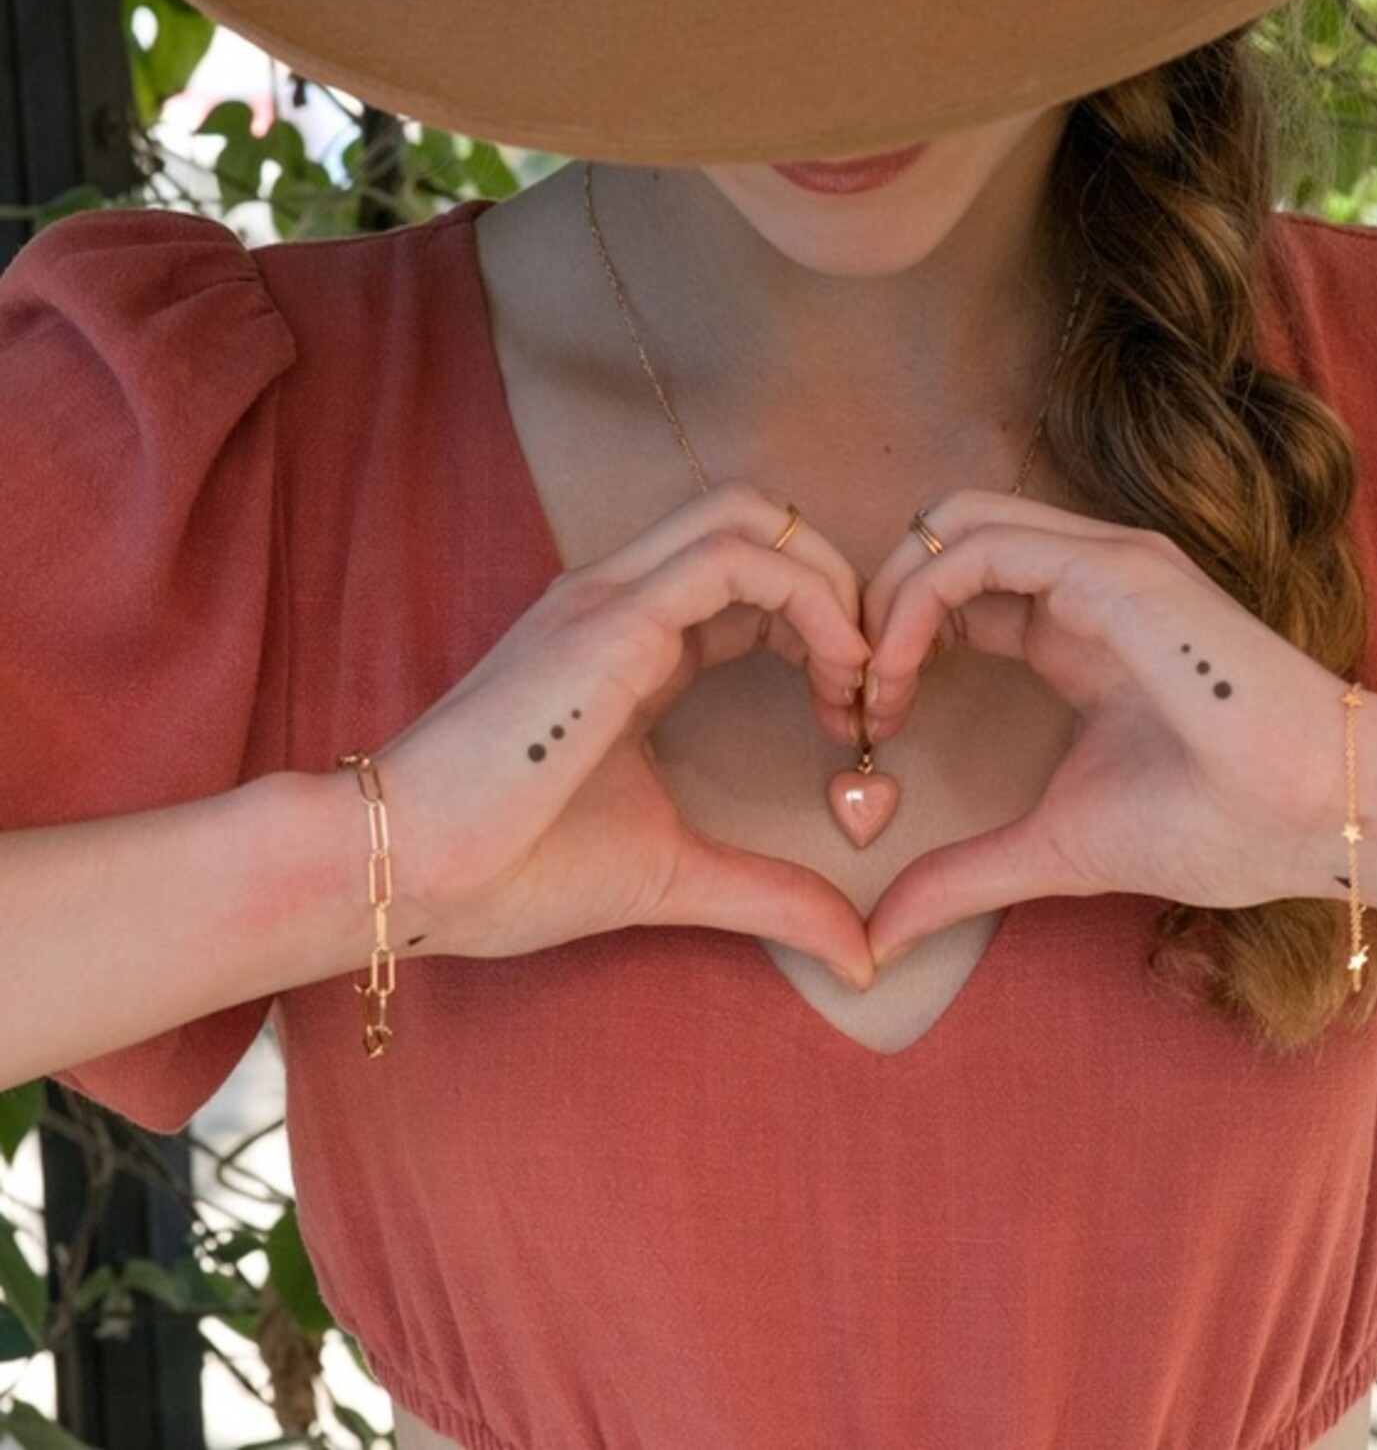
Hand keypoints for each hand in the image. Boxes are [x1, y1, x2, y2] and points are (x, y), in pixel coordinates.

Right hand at [377, 483, 876, 986]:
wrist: (406, 869)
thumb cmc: (516, 869)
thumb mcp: (674, 873)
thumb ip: (770, 894)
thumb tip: (860, 956)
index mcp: (632, 640)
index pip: (751, 580)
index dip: (822, 627)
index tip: (853, 714)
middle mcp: (622, 597)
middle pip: (761, 523)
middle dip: (840, 586)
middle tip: (871, 683)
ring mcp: (611, 597)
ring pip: (754, 519)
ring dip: (832, 586)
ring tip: (857, 679)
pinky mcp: (610, 619)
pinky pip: (737, 560)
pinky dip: (810, 599)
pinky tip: (835, 673)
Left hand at [858, 491, 1352, 966]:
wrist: (1320, 815)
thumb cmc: (1216, 826)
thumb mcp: (1055, 848)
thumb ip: (965, 875)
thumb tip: (879, 938)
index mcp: (1072, 628)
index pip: (955, 592)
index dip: (892, 645)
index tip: (864, 725)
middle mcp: (1082, 580)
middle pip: (941, 540)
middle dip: (875, 603)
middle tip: (848, 693)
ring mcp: (1101, 563)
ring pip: (952, 525)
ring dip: (887, 597)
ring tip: (869, 686)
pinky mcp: (1111, 567)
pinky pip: (978, 547)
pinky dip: (916, 599)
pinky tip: (898, 673)